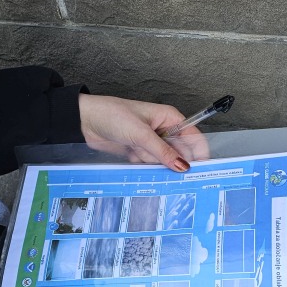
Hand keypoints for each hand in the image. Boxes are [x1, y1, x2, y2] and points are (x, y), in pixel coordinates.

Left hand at [78, 95, 209, 169]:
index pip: (193, 138)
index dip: (199, 154)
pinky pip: (150, 164)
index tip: (199, 171)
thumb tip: (183, 166)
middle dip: (171, 161)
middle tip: (161, 166)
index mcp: (170, 118)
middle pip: (180, 153)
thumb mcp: (141, 134)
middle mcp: (164, 130)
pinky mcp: (140, 151)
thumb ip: (163, 151)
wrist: (86, 121)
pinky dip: (142, 164)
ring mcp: (151, 142)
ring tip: (136, 151)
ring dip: (151, 161)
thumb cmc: (113, 115)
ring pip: (164, 161)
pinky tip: (131, 155)